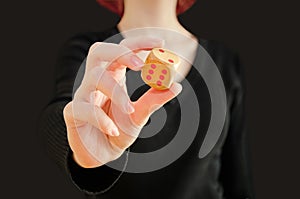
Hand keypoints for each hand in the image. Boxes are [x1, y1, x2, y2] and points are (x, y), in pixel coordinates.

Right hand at [63, 37, 181, 167]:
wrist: (102, 154)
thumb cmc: (119, 130)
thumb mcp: (140, 114)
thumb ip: (154, 100)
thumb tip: (177, 86)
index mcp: (113, 76)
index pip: (122, 49)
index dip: (139, 43)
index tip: (160, 43)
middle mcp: (96, 81)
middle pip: (100, 51)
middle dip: (120, 53)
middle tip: (140, 65)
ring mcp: (83, 95)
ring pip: (94, 77)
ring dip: (116, 91)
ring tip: (130, 109)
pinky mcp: (73, 112)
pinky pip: (84, 108)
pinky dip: (100, 118)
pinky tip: (113, 130)